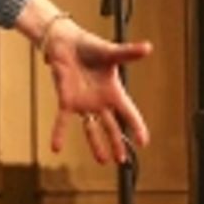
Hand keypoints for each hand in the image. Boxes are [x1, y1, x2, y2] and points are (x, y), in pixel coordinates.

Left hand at [44, 19, 151, 164]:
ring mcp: (83, 103)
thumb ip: (128, 53)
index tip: (143, 142)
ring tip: (103, 160)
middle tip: (122, 160)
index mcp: (113, 91)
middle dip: (118, 143)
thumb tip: (147, 47)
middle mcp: (100, 101)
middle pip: (112, 126)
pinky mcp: (67, 100)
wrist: (67, 43)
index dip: (137, 127)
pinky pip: (62, 120)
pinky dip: (59, 133)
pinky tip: (56, 148)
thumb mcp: (111, 52)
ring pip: (91, 128)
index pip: (128, 112)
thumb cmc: (90, 47)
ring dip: (96, 144)